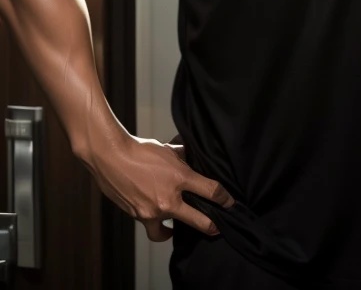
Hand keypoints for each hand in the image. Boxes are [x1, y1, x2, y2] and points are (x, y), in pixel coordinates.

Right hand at [85, 135, 235, 242]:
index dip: (225, 198)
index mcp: (179, 177)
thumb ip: (184, 157)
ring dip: (179, 230)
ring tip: (184, 228)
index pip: (211, 191)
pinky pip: (154, 228)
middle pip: (199, 221)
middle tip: (218, 227)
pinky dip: (159, 228)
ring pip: (172, 231)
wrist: (110, 157)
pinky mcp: (139, 217)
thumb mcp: (168, 149)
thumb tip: (194, 159)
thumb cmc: (139, 150)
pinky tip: (162, 223)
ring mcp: (152, 211)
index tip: (229, 202)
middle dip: (212, 226)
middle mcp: (168, 199)